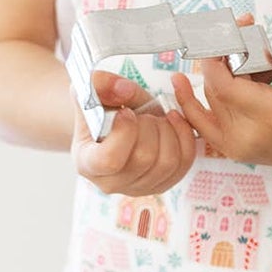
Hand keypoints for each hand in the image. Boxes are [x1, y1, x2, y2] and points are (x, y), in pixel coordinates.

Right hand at [72, 71, 197, 195]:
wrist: (116, 124)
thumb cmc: (102, 109)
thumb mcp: (94, 90)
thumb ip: (101, 83)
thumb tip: (123, 89)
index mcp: (87, 162)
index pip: (109, 160)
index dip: (125, 132)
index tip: (127, 113)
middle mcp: (111, 183)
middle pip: (144, 158)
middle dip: (149, 125)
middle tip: (142, 113)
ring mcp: (138, 188)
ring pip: (168, 162)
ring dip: (168, 130)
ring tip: (156, 117)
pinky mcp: (162, 184)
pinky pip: (184, 163)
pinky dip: (184, 137)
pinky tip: (173, 122)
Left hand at [171, 14, 271, 173]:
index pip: (225, 85)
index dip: (218, 55)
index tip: (228, 29)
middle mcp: (248, 137)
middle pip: (215, 89)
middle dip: (220, 56)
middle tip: (236, 32)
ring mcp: (237, 147)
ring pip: (208, 102)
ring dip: (214, 74)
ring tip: (230, 51)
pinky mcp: (231, 150)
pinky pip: (201, 125)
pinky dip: (189, 106)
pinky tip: (179, 83)